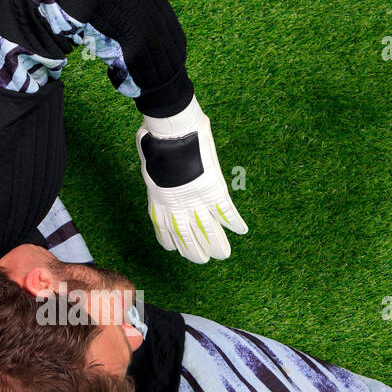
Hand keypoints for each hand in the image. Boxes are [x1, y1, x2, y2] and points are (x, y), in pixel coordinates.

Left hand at [136, 96, 247, 262]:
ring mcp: (195, 199)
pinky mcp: (212, 190)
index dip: (170, 240)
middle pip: (186, 236)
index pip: (163, 227)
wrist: (169, 131)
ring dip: (216, 244)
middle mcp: (176, 205)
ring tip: (223, 255)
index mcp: (159, 198)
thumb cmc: (155, 137)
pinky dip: (234, 221)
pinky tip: (242, 230)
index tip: (174, 249)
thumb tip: (150, 150)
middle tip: (202, 260)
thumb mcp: (149, 157)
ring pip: (207, 230)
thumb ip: (154, 164)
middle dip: (194, 251)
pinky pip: (226, 211)